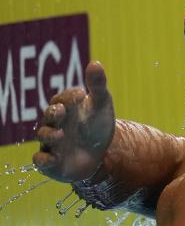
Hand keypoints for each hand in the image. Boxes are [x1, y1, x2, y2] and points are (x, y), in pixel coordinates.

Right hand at [33, 61, 115, 182]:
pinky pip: (40, 161)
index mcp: (65, 108)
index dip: (68, 97)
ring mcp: (51, 143)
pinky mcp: (51, 162)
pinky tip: (53, 158)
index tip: (80, 94)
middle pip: (49, 116)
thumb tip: (95, 63)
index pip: (61, 99)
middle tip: (62, 111)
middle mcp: (54, 124)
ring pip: (43, 136)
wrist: (98, 155)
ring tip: (61, 135)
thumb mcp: (101, 105)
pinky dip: (44, 160)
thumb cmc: (96, 126)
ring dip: (50, 135)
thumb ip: (98, 86)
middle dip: (53, 113)